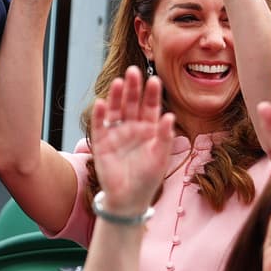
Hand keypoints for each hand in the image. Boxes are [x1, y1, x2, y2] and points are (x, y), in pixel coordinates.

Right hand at [90, 67, 174, 215]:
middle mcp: (132, 127)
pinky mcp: (102, 143)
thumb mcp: (160, 157)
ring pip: (116, 110)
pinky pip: (100, 126)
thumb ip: (164, 137)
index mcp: (149, 129)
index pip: (151, 107)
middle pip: (132, 103)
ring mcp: (116, 134)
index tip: (154, 80)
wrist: (128, 199)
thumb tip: (170, 116)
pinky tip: (102, 103)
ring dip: (117, 96)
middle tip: (134, 71)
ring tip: (119, 82)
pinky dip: (100, 114)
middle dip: (133, 88)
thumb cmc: (147, 178)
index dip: (152, 94)